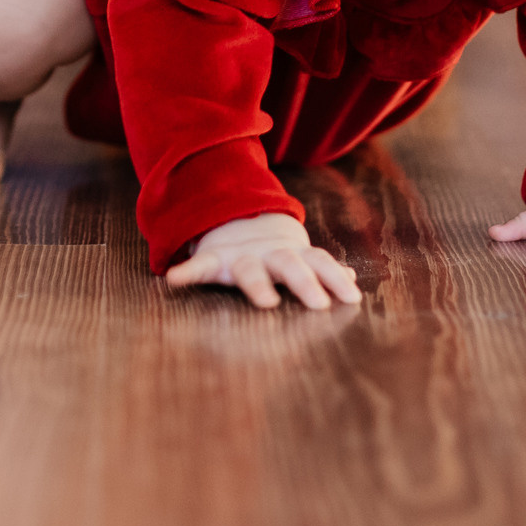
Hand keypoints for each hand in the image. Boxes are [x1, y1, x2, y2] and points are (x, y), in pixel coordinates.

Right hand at [164, 213, 361, 310]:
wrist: (236, 221)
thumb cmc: (273, 253)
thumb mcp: (298, 256)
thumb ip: (322, 269)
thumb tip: (352, 278)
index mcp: (294, 256)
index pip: (319, 263)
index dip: (335, 278)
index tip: (351, 297)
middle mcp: (270, 255)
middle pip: (291, 266)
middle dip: (306, 283)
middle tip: (321, 304)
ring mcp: (241, 257)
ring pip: (250, 271)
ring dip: (258, 286)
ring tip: (266, 303)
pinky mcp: (213, 260)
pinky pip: (199, 267)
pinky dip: (187, 273)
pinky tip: (174, 280)